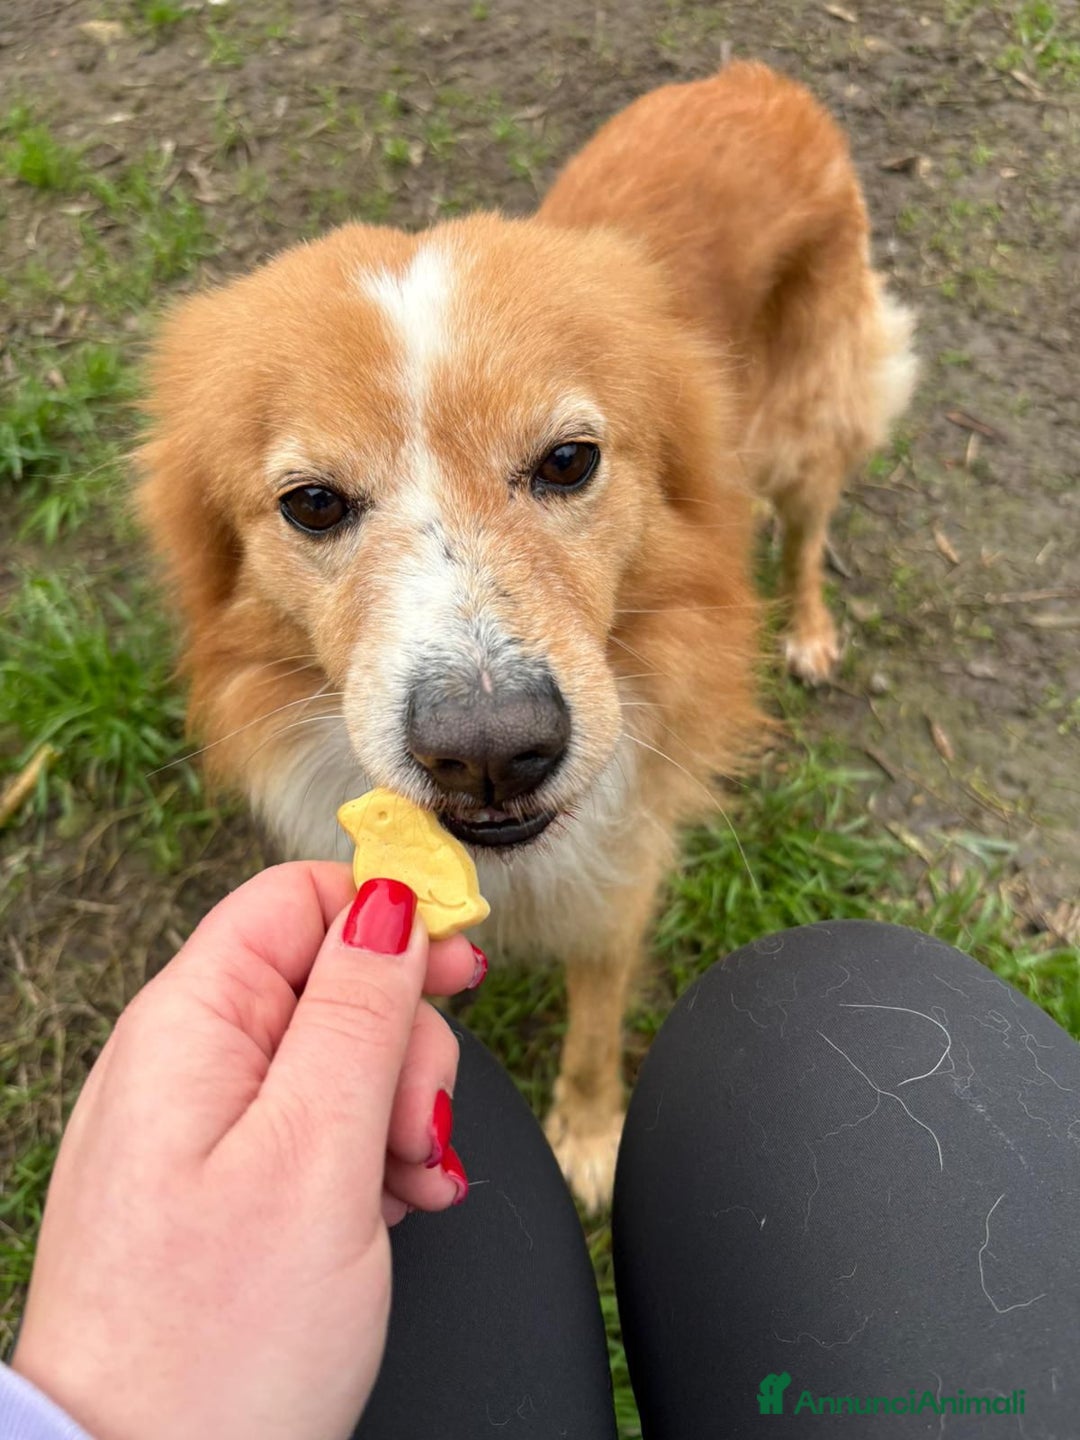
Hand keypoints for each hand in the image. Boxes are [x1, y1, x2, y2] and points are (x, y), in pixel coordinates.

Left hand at [13, 862, 482, 1439]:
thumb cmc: (215, 1342)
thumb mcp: (317, 1151)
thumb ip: (359, 1011)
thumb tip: (391, 903)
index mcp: (193, 1024)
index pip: (299, 899)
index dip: (389, 915)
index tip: (458, 961)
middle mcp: (191, 1060)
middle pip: (334, 980)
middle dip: (404, 1043)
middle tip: (418, 1123)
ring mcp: (207, 1124)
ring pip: (340, 1058)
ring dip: (399, 1110)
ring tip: (409, 1184)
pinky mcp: (229, 1181)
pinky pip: (321, 1126)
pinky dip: (373, 1157)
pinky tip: (394, 1206)